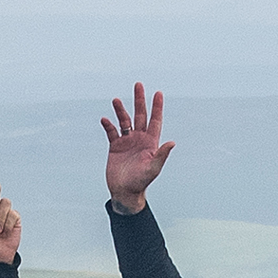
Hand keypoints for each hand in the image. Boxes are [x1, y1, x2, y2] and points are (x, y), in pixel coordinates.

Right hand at [101, 83, 172, 211]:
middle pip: (140, 115)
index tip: (158, 93)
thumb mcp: (153, 168)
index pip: (155, 120)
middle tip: (138, 84)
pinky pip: (111, 132)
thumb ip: (161, 155)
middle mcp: (139, 139)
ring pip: (124, 121)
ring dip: (120, 110)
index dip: (157, 107)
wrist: (124, 192)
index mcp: (151, 142)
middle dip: (139, 100)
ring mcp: (127, 142)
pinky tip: (105, 120)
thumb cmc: (141, 182)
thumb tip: (172, 143)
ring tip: (115, 99)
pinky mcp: (115, 147)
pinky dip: (108, 125)